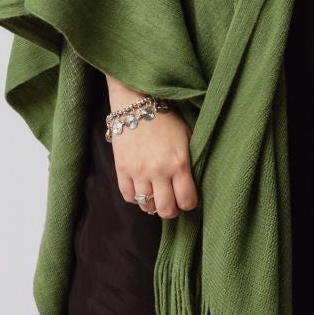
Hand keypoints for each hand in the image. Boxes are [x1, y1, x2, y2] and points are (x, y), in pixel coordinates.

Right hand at [109, 103, 198, 218]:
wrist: (136, 103)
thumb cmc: (165, 119)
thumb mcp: (186, 137)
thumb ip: (189, 162)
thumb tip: (192, 183)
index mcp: (179, 163)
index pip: (187, 201)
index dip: (188, 204)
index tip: (187, 199)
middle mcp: (159, 171)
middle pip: (166, 210)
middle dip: (171, 211)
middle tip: (171, 204)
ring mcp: (138, 172)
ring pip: (146, 205)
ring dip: (153, 204)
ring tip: (156, 195)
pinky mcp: (122, 169)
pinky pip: (128, 196)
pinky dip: (136, 197)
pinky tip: (141, 189)